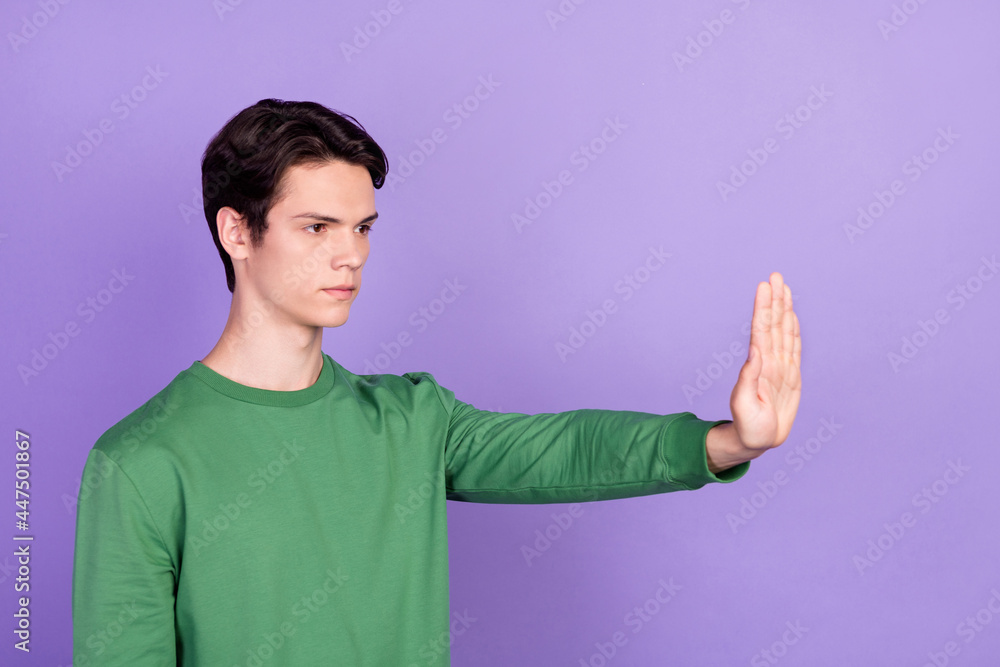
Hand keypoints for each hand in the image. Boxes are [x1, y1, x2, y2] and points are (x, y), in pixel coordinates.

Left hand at [730, 272, 801, 452]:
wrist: (756, 441)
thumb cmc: (748, 427)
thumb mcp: (745, 405)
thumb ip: (748, 379)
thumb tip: (755, 353)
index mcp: (759, 365)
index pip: (762, 329)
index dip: (764, 307)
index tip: (764, 286)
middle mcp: (769, 361)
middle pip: (774, 324)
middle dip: (775, 300)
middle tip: (775, 275)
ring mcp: (780, 366)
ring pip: (783, 331)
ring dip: (784, 309)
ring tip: (783, 286)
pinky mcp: (790, 375)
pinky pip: (793, 347)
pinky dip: (793, 329)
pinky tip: (791, 315)